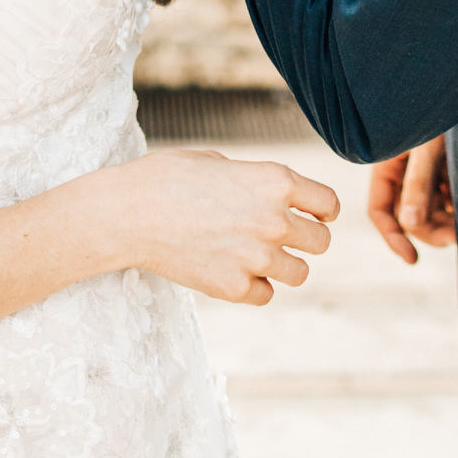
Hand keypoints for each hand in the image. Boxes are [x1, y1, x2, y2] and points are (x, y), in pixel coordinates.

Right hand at [109, 148, 337, 304]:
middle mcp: (274, 219)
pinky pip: (265, 294)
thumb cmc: (169, 178)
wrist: (128, 212)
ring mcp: (256, 258)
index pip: (328, 203)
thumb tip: (279, 200)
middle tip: (283, 237)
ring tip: (255, 256)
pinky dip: (254, 286)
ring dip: (282, 266)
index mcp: (275, 180)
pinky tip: (232, 270)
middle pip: (321, 242)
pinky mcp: (235, 288)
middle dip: (306, 239)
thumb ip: (257, 182)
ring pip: (299, 273)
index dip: (324, 210)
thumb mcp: (220, 163)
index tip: (317, 215)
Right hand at [368, 137, 455, 263]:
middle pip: (410, 217)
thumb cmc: (439, 111)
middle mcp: (404, 174)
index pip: (380, 210)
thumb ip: (418, 183)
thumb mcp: (427, 147)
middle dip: (432, 231)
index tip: (412, 259)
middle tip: (456, 237)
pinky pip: (449, 203)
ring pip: (432, 213)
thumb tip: (409, 225)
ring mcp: (427, 175)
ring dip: (448, 224)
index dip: (392, 236)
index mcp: (387, 165)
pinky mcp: (448, 173)